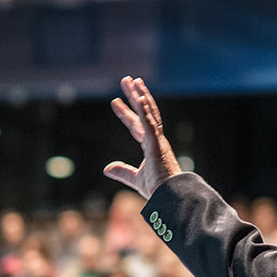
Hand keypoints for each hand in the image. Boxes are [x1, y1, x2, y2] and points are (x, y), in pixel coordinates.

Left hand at [104, 76, 181, 198]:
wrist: (169, 196)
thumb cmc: (158, 189)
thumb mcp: (135, 179)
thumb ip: (122, 171)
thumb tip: (107, 168)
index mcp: (151, 146)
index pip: (136, 125)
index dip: (125, 113)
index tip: (114, 102)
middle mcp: (155, 139)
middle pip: (143, 112)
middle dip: (134, 96)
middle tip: (126, 80)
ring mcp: (157, 140)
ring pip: (148, 113)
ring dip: (140, 95)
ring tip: (132, 80)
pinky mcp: (157, 144)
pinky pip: (151, 124)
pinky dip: (145, 111)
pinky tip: (139, 98)